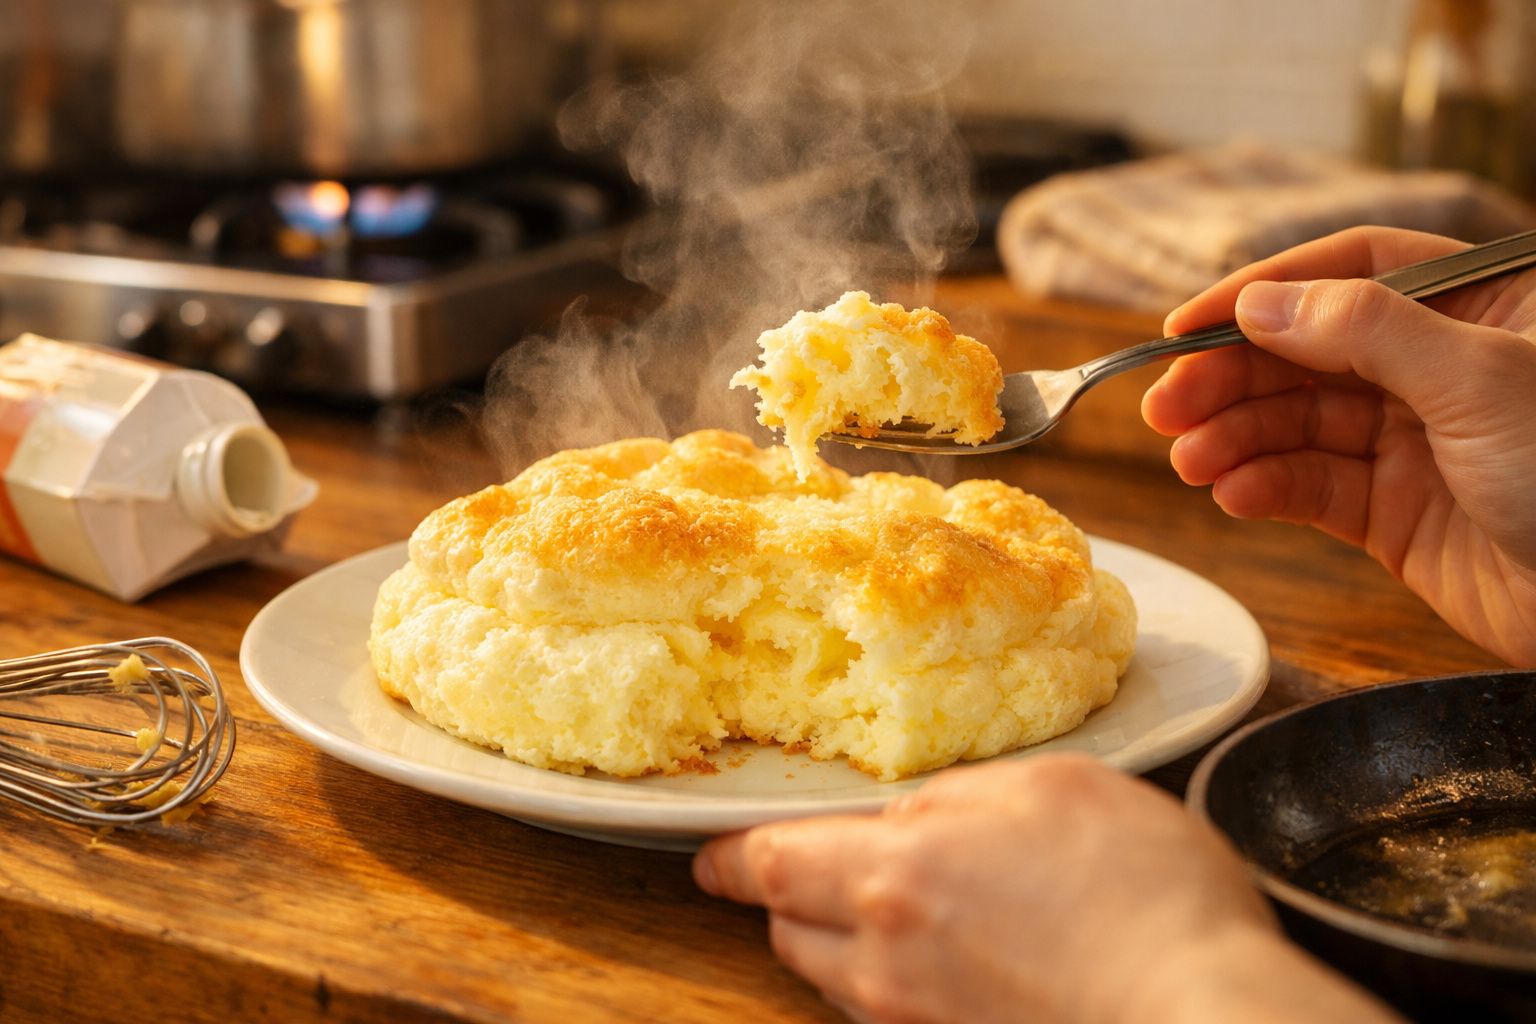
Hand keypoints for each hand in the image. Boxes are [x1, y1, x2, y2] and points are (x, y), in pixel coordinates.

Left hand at [693, 755, 1391, 1023]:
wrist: (1203, 1016)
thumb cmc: (1140, 893)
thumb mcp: (1050, 787)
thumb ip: (959, 795)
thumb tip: (914, 814)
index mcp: (895, 874)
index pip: (772, 864)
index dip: (731, 856)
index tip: (711, 854)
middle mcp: (886, 960)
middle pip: (791, 930)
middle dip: (787, 897)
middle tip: (805, 870)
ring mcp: (919, 1019)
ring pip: (837, 979)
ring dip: (839, 941)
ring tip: (887, 910)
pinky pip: (890, 1014)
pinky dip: (893, 981)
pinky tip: (948, 956)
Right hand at [1142, 226, 1535, 665]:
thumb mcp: (1481, 379)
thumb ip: (1366, 332)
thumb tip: (1263, 304)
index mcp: (1479, 305)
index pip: (1352, 271)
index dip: (1266, 292)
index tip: (1187, 326)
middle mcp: (1440, 366)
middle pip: (1307, 351)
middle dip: (1231, 378)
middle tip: (1165, 407)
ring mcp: (1414, 441)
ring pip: (1298, 423)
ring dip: (1236, 439)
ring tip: (1191, 461)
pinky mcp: (1394, 513)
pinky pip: (1313, 488)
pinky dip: (1267, 489)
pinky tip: (1236, 494)